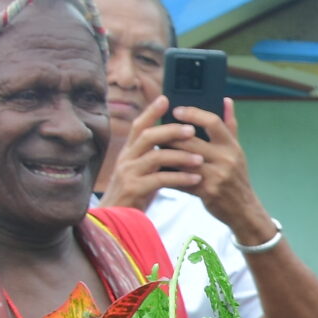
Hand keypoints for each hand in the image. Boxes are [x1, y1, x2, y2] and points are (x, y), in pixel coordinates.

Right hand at [101, 95, 205, 210]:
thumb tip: (175, 141)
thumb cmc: (136, 194)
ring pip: (155, 157)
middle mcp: (126, 159)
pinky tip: (196, 179)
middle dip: (171, 131)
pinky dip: (180, 178)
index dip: (151, 111)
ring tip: (200, 158)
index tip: (166, 98)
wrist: (117, 219)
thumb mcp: (143, 170)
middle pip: (147, 136)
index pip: (139, 126)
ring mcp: (128, 174)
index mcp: (129, 152)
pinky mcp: (134, 189)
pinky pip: (160, 179)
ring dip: (180, 156)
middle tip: (192, 130)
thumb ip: (154, 156)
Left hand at [170, 100, 274, 247]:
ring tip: (155, 148)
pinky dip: (169, 174)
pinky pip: (182, 179)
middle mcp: (226, 159)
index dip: (193, 114)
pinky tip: (159, 170)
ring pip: (182, 159)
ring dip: (166, 154)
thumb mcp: (237, 151)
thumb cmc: (236, 177)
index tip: (176, 111)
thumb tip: (225, 100)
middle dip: (170, 135)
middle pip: (190, 140)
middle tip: (157, 131)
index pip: (212, 122)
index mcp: (232, 146)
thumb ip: (230, 125)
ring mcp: (216, 176)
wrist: (244, 209)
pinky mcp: (206, 191)